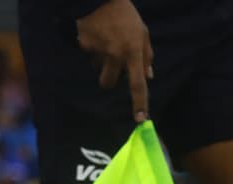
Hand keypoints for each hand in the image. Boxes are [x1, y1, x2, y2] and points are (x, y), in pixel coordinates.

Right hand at [76, 0, 153, 121]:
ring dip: (99, 62)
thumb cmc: (125, 15)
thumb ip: (146, 55)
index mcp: (133, 53)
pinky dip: (90, 48)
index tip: (140, 119)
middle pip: (109, 83)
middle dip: (109, 78)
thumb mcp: (142, 33)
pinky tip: (94, 35)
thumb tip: (148, 76)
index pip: (138, 84)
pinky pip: (87, 55)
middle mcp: (115, 55)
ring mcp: (98, 51)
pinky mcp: (83, 44)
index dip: (139, 103)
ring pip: (96, 68)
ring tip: (103, 43)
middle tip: (111, 63)